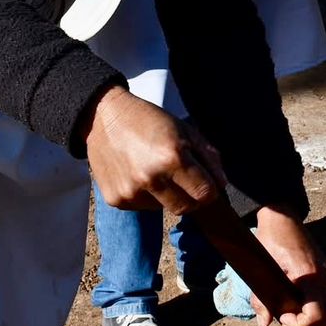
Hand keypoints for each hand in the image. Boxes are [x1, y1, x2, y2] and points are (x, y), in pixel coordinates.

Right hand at [82, 87, 226, 213]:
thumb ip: (208, 157)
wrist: (104, 118)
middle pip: (186, 208)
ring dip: (167, 196)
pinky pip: (142, 206)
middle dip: (192, 198)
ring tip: (157, 171)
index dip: (209, 189)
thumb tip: (221, 184)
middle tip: (186, 181)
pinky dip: (147, 196)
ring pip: (163, 208)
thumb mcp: (185, 130)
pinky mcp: (116, 200)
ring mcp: (132, 192)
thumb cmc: (150, 120)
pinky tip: (138, 174)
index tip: (206, 182)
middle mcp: (152, 178)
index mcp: (173, 157)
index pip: (205, 194)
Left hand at [248, 207, 325, 325]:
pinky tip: (291, 303)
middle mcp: (322, 276)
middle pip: (324, 317)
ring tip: (284, 315)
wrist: (281, 213)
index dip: (300, 325)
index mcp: (309, 276)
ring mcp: (324, 274)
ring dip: (305, 319)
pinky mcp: (321, 271)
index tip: (282, 319)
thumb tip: (264, 323)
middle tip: (282, 323)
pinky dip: (308, 308)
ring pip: (323, 309)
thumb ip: (262, 298)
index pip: (317, 316)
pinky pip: (320, 298)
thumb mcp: (262, 269)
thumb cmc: (270, 237)